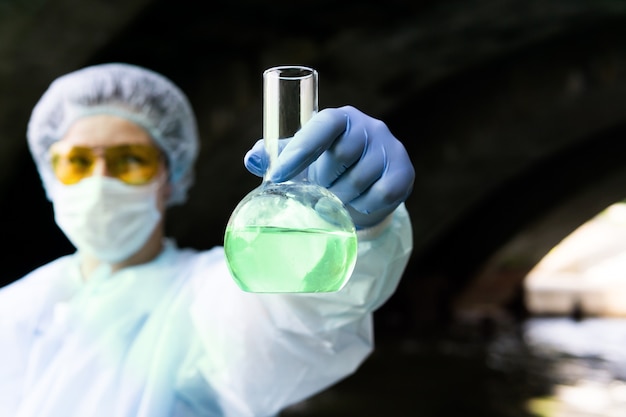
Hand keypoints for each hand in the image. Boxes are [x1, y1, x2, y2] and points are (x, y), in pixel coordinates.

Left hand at [244, 105, 413, 228]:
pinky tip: (359, 203)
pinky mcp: (404, 172)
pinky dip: (364, 205)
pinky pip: (381, 194)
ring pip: (360, 180)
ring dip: (342, 197)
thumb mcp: (299, 160)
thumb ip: (275, 156)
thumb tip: (251, 159)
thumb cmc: (326, 168)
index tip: (277, 177)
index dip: (299, 150)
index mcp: (339, 118)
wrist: (366, 188)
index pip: (321, 126)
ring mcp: (390, 148)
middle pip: (341, 156)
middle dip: (325, 180)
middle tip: (321, 189)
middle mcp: (369, 127)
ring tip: (338, 197)